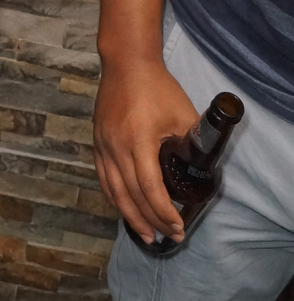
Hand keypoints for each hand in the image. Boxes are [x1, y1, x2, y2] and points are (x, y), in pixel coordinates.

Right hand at [93, 59, 198, 244]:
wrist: (126, 63)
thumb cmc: (157, 87)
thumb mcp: (182, 114)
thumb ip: (191, 143)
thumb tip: (203, 169)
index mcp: (138, 140)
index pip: (150, 187)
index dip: (164, 212)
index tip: (179, 226)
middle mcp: (116, 146)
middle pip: (132, 195)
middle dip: (152, 220)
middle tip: (169, 237)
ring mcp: (103, 145)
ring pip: (114, 191)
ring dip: (131, 216)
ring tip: (146, 235)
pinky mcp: (97, 142)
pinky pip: (104, 178)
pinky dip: (115, 199)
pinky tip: (125, 210)